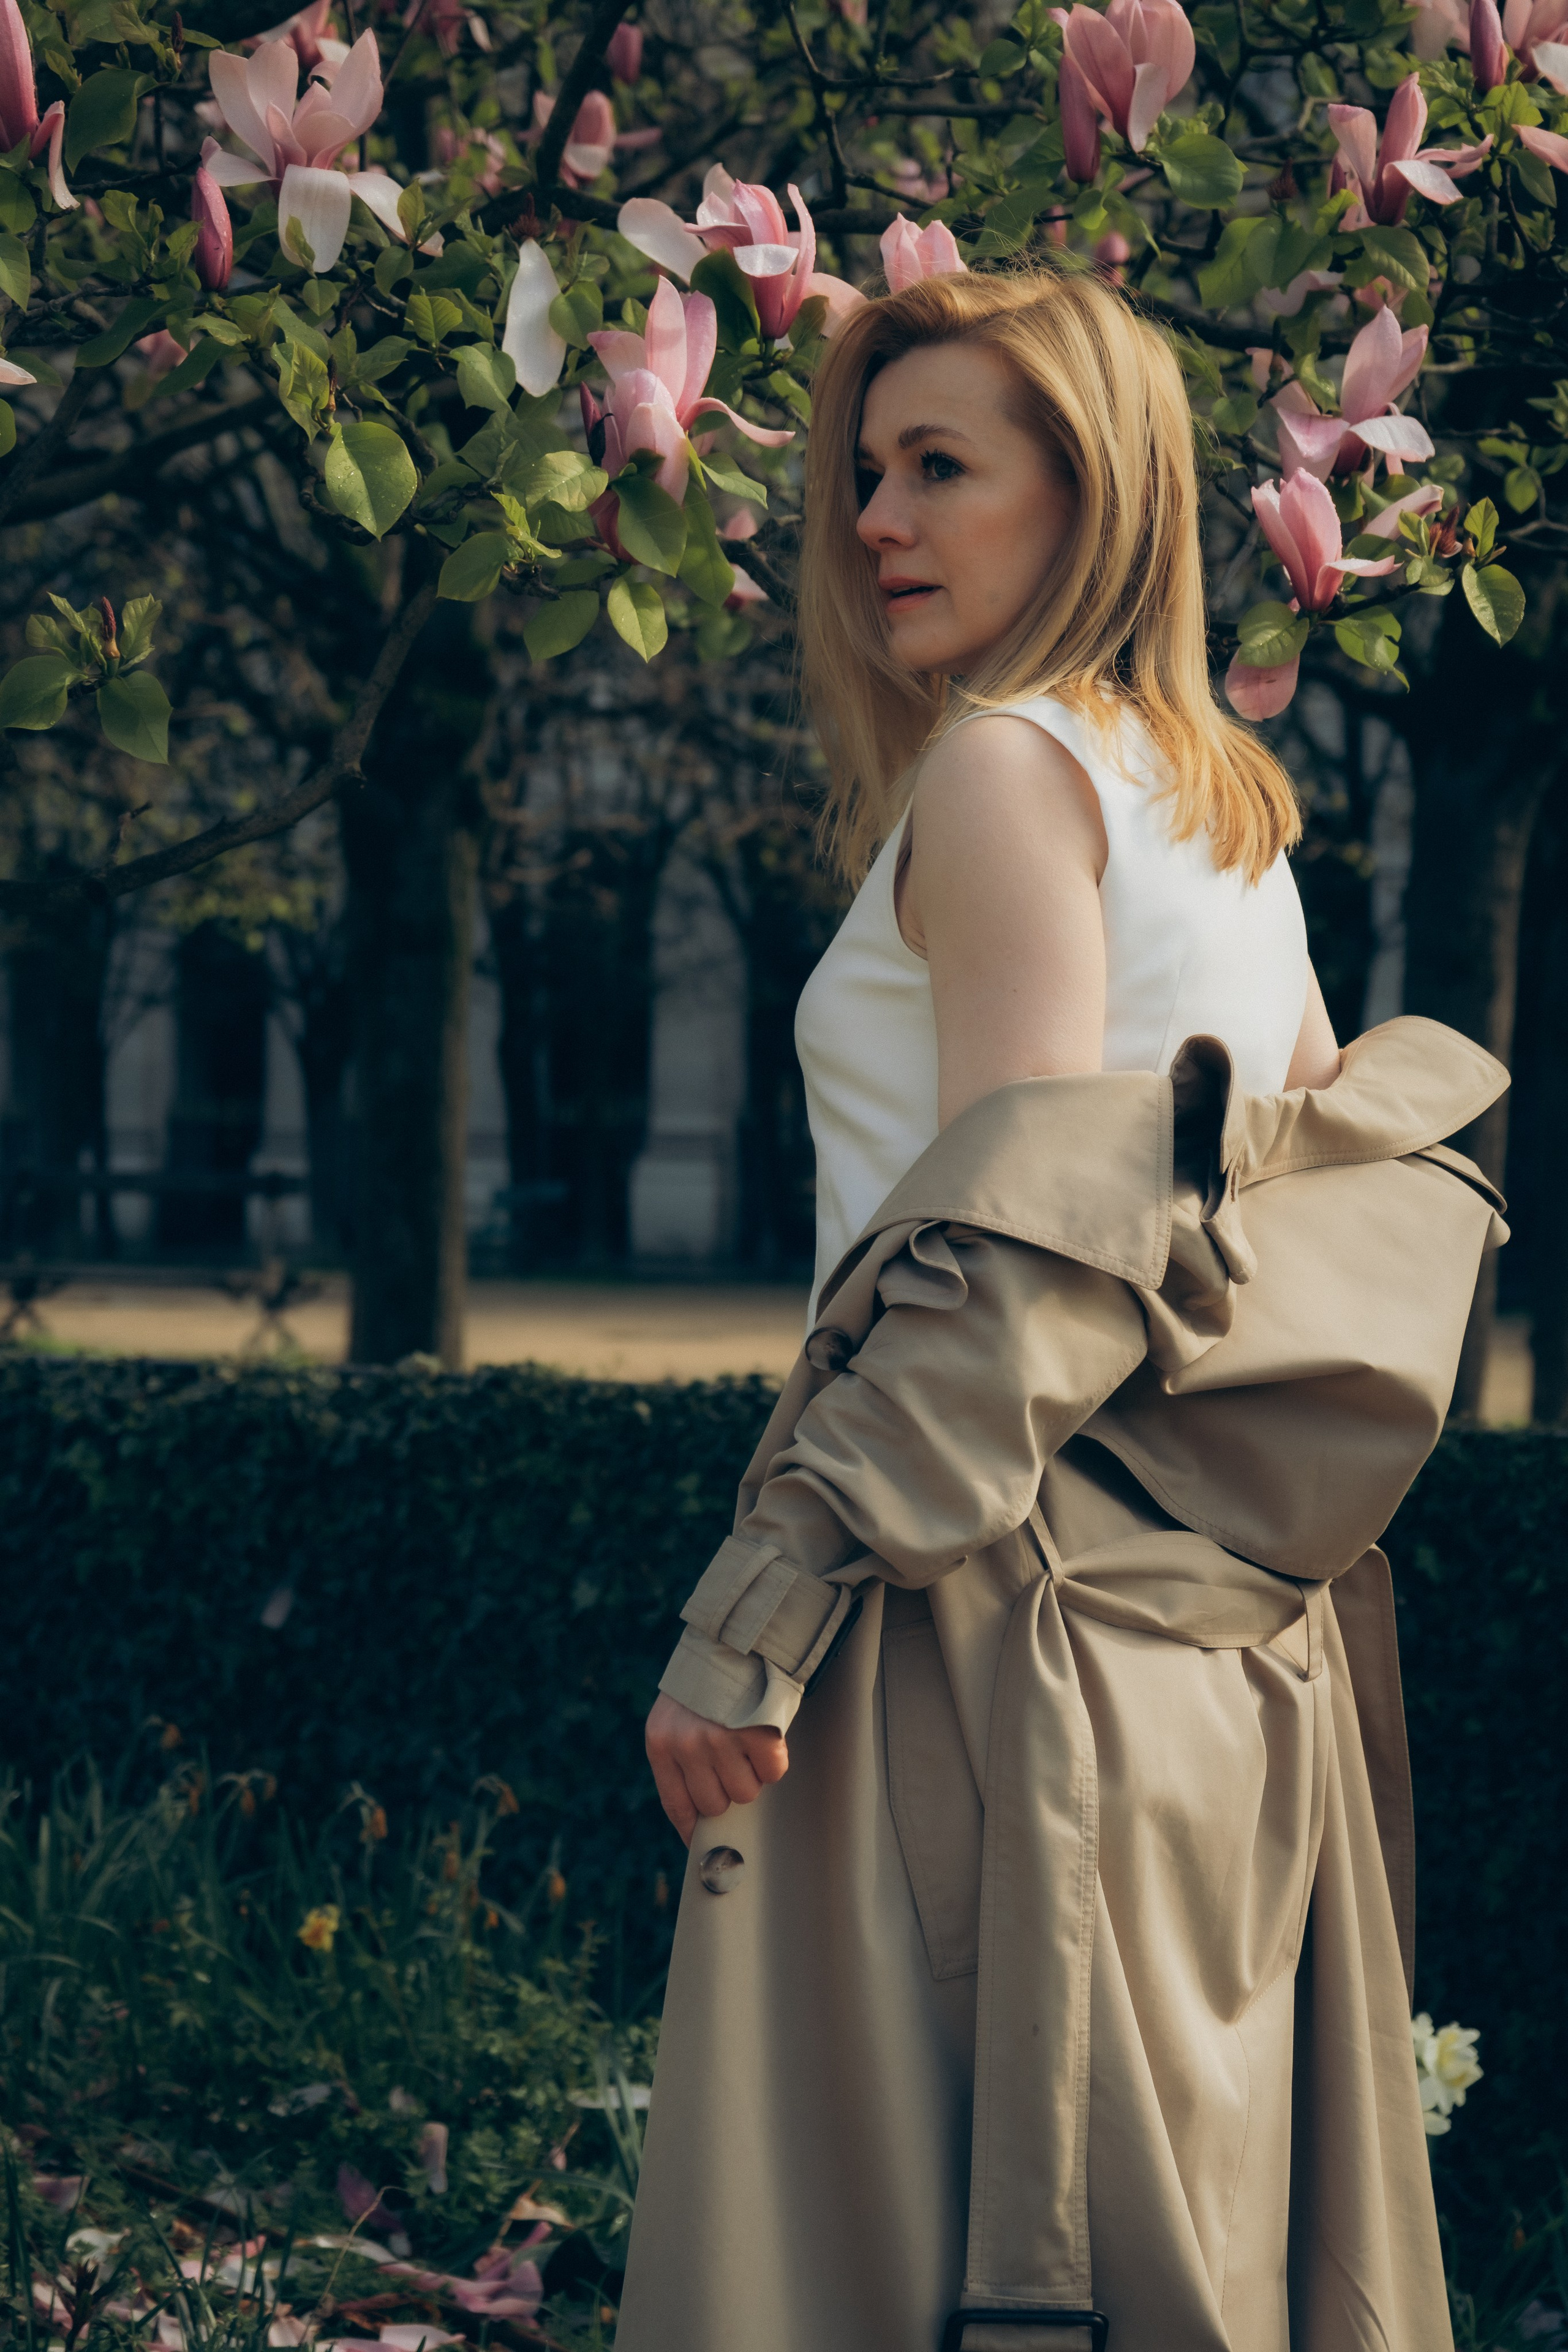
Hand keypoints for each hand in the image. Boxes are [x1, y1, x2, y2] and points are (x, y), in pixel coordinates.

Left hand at [645, 1691, 789, 1846]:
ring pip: (746, 1793)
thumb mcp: (677, 1715)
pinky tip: (765, 1734)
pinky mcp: (756, 1732)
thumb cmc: (708, 1682)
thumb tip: (699, 1815)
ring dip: (752, 1773)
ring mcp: (721, 1739)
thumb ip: (681, 1756)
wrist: (736, 1634)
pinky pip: (773, 1771)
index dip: (691, 1828)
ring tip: (747, 1741)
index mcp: (661, 1741)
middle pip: (715, 1805)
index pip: (676, 1804)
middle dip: (727, 1790)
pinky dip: (774, 1758)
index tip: (701, 1843)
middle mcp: (687, 1744)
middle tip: (733, 1761)